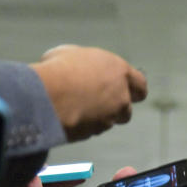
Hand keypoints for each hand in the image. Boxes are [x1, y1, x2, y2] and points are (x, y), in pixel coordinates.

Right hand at [30, 46, 147, 140]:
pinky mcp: (94, 132)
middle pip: (127, 109)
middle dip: (116, 109)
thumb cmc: (58, 69)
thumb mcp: (72, 53)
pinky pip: (91, 130)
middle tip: (99, 103)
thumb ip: (86, 63)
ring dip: (98, 118)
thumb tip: (78, 67)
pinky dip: (83, 126)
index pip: (140, 85)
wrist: (47, 96)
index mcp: (120, 72)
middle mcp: (121, 97)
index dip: (133, 89)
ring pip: (109, 122)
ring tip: (77, 108)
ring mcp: (109, 117)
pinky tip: (68, 116)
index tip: (125, 91)